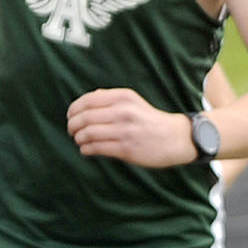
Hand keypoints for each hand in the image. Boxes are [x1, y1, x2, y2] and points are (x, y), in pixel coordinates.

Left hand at [67, 88, 192, 167]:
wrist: (177, 138)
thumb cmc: (149, 119)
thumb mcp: (132, 101)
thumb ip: (108, 98)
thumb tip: (83, 103)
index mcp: (122, 97)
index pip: (87, 101)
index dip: (73, 110)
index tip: (70, 117)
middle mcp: (123, 112)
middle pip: (84, 118)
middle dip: (72, 125)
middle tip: (71, 131)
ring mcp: (125, 131)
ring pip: (88, 133)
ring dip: (78, 138)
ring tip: (79, 140)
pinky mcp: (127, 149)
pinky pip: (96, 148)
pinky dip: (85, 149)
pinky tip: (86, 150)